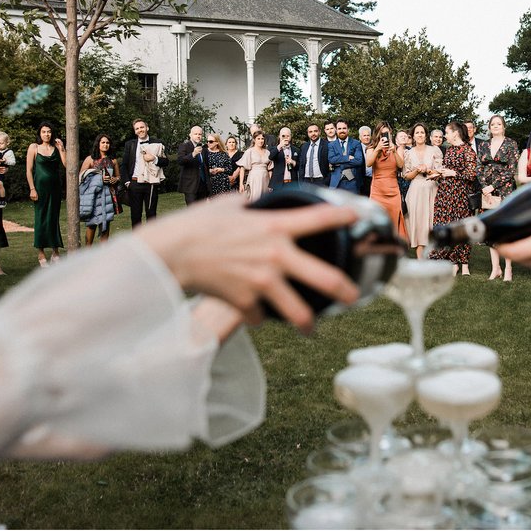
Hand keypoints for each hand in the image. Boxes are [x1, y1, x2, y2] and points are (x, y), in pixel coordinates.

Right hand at [133, 192, 362, 328]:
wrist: (172, 254)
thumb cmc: (196, 224)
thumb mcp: (227, 204)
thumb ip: (248, 204)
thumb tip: (254, 201)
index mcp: (275, 226)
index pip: (320, 219)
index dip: (344, 218)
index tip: (359, 219)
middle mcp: (276, 255)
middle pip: (326, 278)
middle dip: (345, 290)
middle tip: (353, 296)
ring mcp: (263, 282)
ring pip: (299, 312)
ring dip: (306, 322)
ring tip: (311, 329)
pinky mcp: (246, 302)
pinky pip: (260, 316)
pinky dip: (257, 316)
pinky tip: (253, 314)